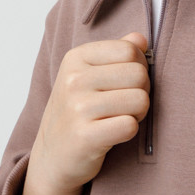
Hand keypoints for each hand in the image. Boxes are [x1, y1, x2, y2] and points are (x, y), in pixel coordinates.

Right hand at [21, 29, 149, 194]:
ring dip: (137, 114)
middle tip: (123, 106)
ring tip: (118, 119)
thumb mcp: (89, 76)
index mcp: (75, 58)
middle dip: (141, 92)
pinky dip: (129, 132)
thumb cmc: (78, 113)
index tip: (124, 84)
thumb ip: (116, 53)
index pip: (130, 50)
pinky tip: (113, 134)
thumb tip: (141, 39)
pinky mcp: (85, 136)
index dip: (138, 68)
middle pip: (139, 75)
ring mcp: (77, 108)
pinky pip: (130, 126)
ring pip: (140, 100)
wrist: (53, 156)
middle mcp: (74, 80)